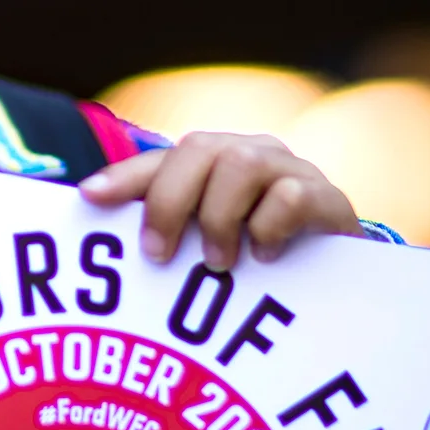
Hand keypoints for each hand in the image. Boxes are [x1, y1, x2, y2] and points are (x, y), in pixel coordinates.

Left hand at [78, 133, 359, 269]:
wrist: (340, 281)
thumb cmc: (256, 264)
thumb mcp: (204, 248)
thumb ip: (166, 236)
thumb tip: (98, 223)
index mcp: (215, 163)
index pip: (162, 158)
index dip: (124, 176)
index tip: (89, 198)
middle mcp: (252, 155)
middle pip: (199, 148)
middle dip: (170, 201)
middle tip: (158, 255)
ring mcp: (293, 172)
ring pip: (243, 165)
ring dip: (219, 217)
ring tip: (217, 262)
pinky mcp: (330, 200)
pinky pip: (293, 196)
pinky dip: (268, 228)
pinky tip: (264, 257)